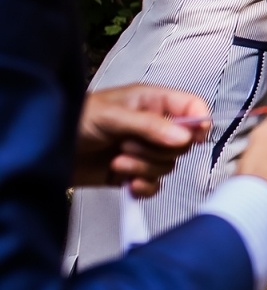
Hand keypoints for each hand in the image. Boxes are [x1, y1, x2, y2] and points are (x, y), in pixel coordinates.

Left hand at [76, 85, 208, 195]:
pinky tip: (125, 182)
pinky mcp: (132, 173)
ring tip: (117, 161)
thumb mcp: (113, 116)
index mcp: (153, 102)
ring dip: (144, 167)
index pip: (193, 108)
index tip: (190, 138)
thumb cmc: (74, 120)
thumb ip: (150, 125)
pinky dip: (143, 186)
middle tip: (128, 146)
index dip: (198, 123)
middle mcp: (153, 126)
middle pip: (183, 143)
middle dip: (158, 150)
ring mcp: (143, 151)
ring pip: (168, 165)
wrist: (44, 151)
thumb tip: (186, 137)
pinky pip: (154, 184)